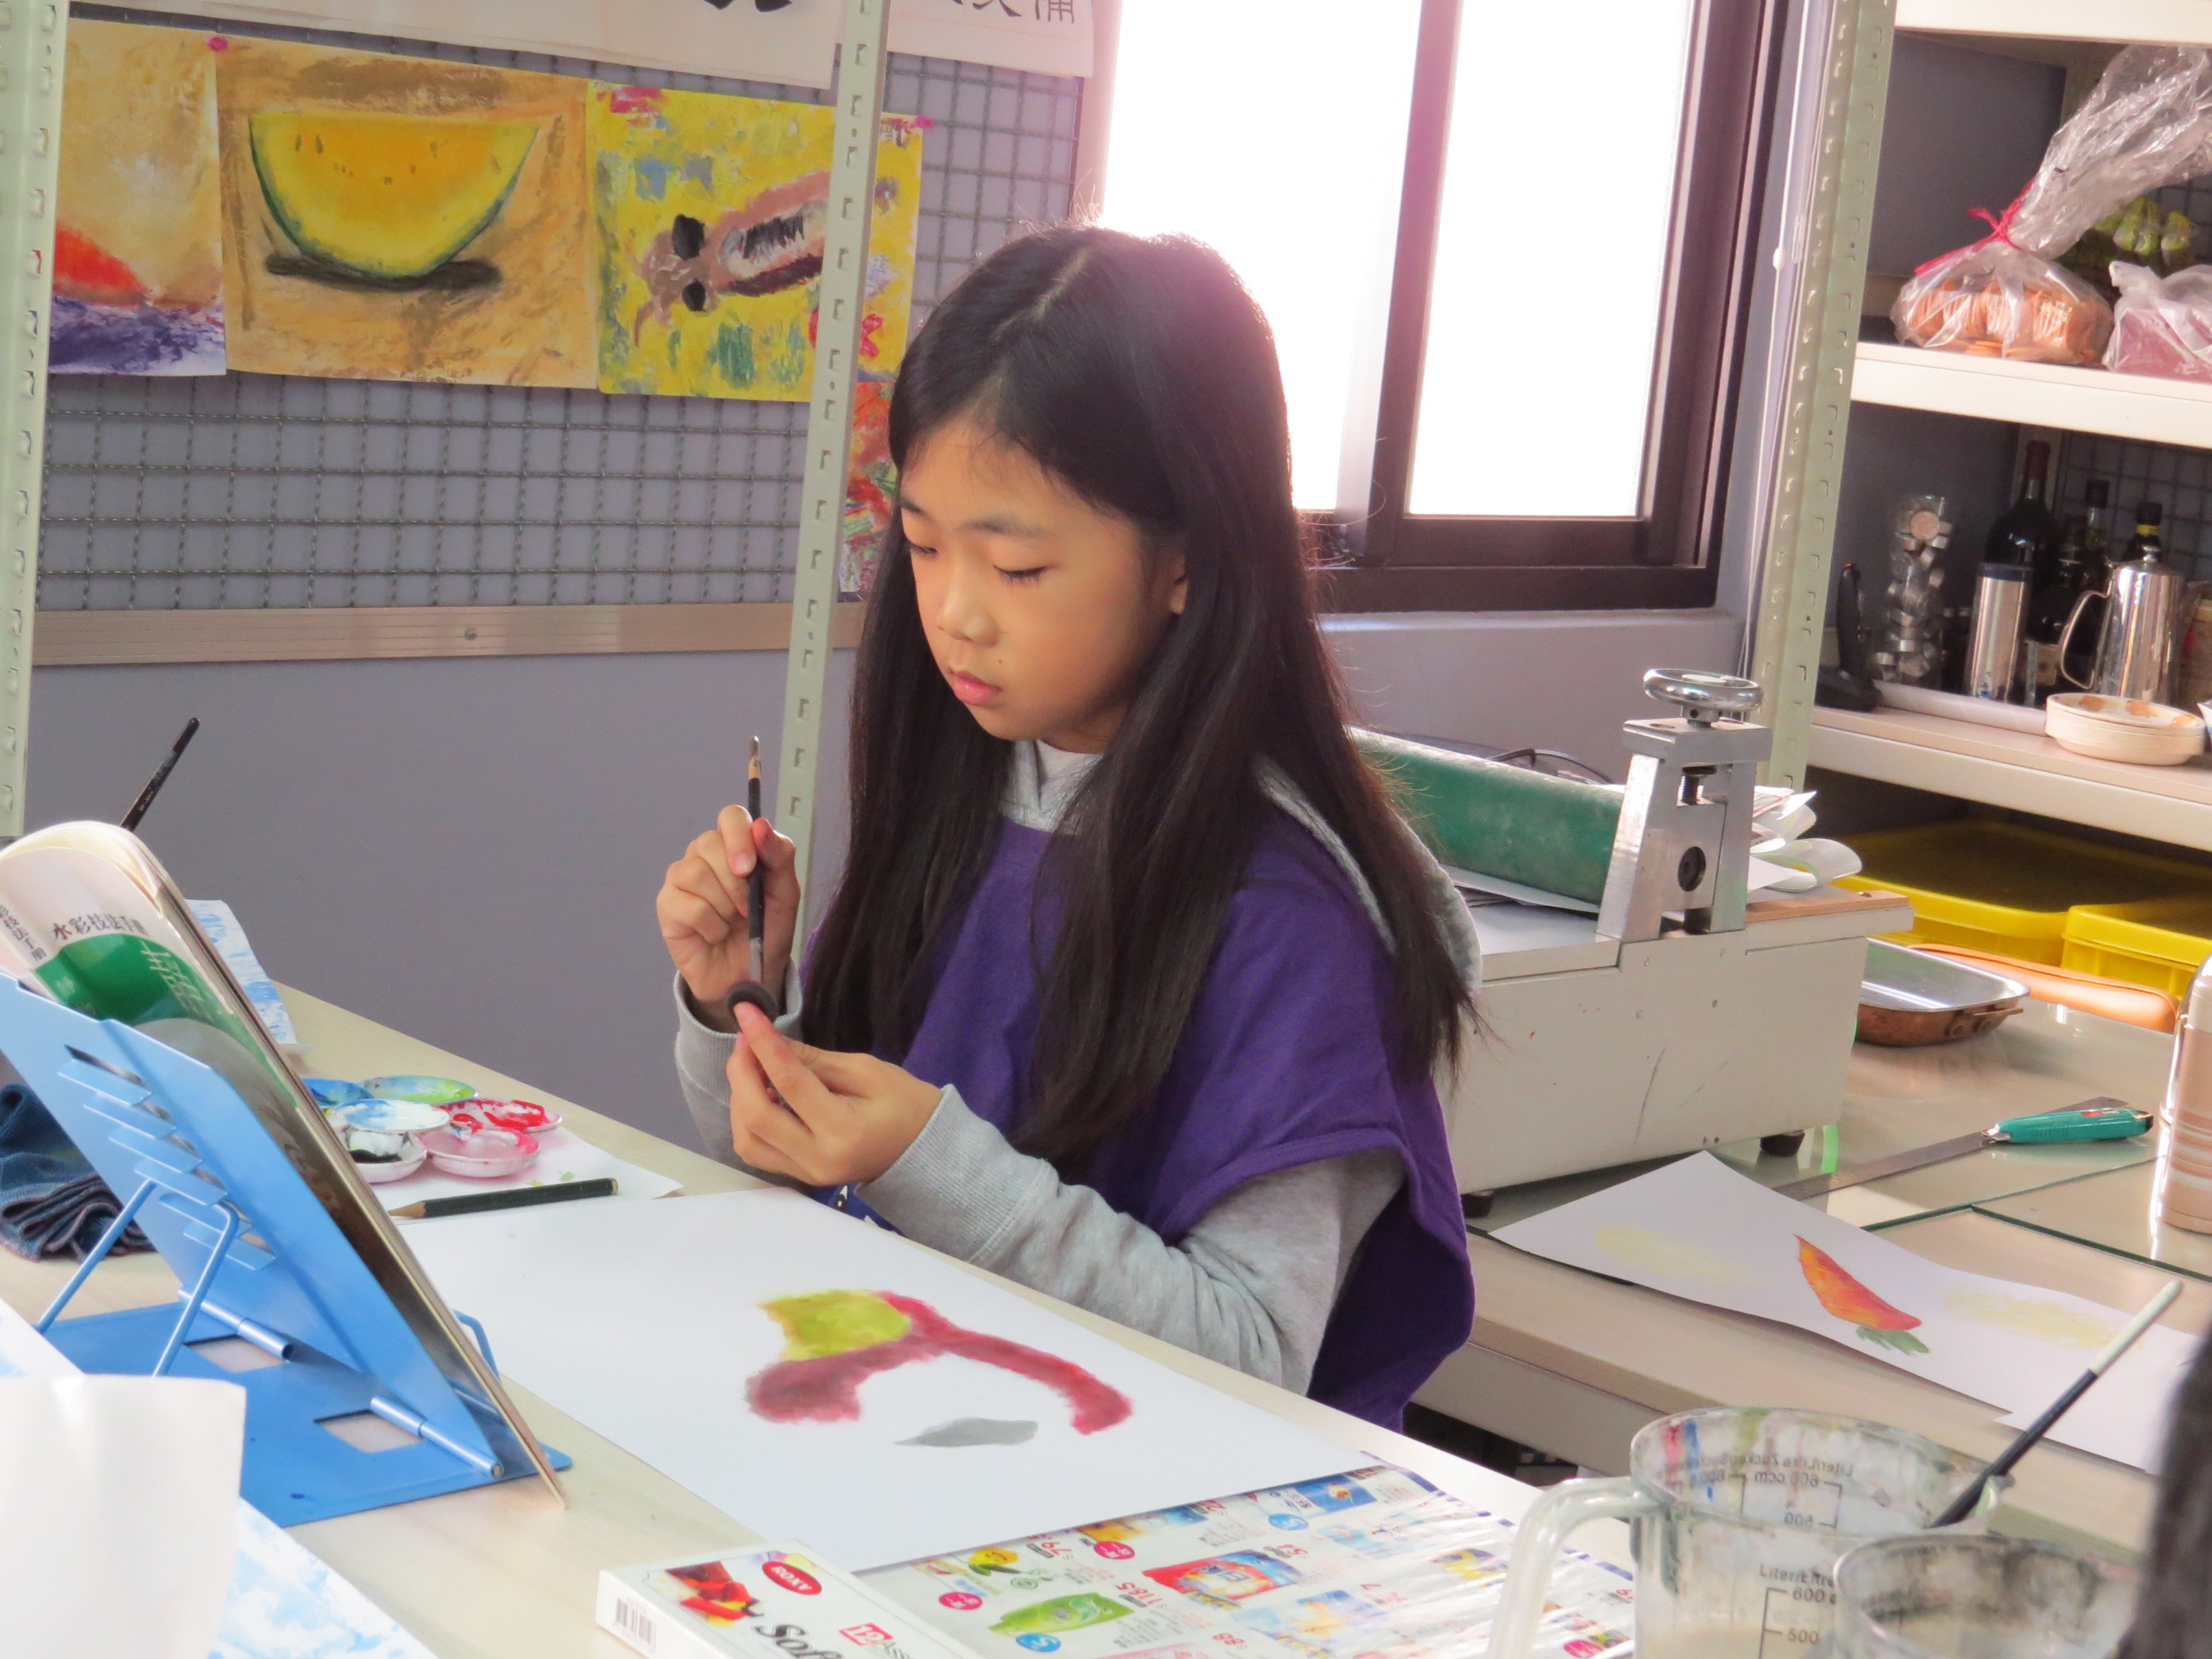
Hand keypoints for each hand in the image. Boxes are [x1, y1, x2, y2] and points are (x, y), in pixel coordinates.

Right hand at [656, 805, 798, 1030]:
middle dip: (736, 883)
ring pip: (696, 873)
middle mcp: (704, 855)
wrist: (750, 975)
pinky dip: (711, 925)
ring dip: (724, 906)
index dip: (739, 837)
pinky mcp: (667, 905)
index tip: (749, 869)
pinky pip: (688, 905)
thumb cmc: (767, 930)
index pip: (730, 817)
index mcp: (735, 845)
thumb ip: (780, 857)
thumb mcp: (785, 895)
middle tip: (747, 910)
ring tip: (732, 923)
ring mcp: (681, 878)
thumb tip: (761, 825)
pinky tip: (715, 934)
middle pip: (709, 843)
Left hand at [726, 1002, 941, 1185]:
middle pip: (756, 1117)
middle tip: (745, 1040)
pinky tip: (759, 1094)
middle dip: (741, 1072)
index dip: (762, 1043)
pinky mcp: (800, 1177)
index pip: (789, 1082)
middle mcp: (818, 1159)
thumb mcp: (866, 1070)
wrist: (925, 1152)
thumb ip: (813, 1060)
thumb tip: (769, 1040)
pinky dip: (748, 1119)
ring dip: (740, 1098)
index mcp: (843, 1130)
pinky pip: (757, 1150)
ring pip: (747, 1139)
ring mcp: (806, 1174)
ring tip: (751, 1066)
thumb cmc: (906, 1105)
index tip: (745, 1013)